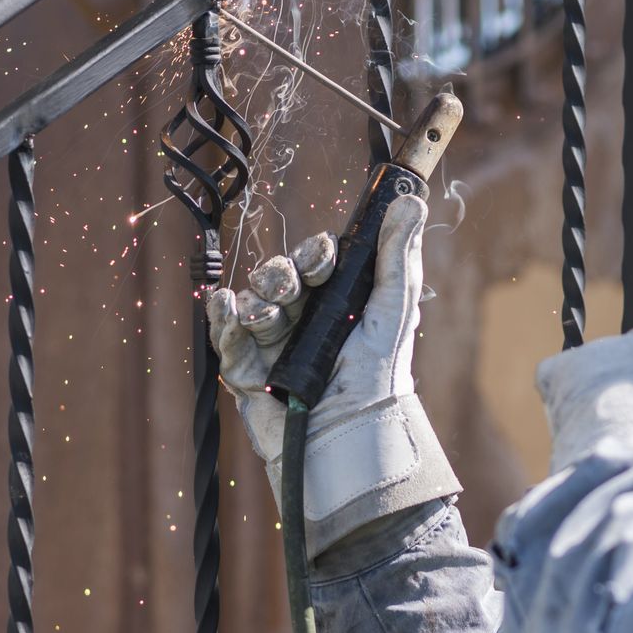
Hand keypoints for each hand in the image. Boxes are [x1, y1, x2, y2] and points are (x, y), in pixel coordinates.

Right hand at [207, 194, 459, 557]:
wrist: (349, 433)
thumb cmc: (377, 376)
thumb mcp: (393, 310)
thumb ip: (397, 257)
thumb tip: (409, 199)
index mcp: (337, 304)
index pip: (315, 263)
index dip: (314, 254)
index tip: (323, 257)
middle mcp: (303, 321)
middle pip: (279, 277)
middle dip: (283, 274)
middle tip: (295, 287)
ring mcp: (272, 346)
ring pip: (253, 301)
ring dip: (262, 302)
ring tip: (272, 320)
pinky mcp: (247, 372)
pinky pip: (226, 334)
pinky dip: (224, 317)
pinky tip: (228, 306)